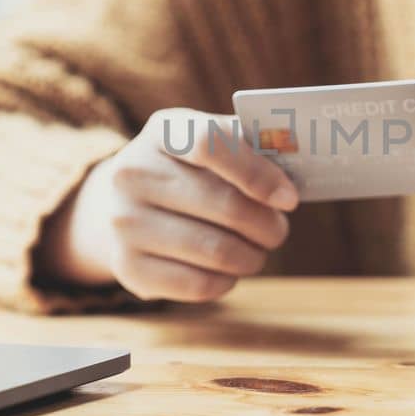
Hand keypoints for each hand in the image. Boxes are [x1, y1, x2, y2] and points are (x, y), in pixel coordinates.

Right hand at [39, 108, 297, 301]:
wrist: (121, 205)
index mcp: (162, 131)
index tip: (289, 198)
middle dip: (268, 225)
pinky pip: (199, 284)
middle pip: (225, 204)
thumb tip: (293, 165)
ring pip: (217, 251)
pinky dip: (227, 280)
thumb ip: (249, 148)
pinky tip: (229, 270)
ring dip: (252, 256)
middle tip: (278, 230)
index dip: (258, 173)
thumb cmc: (188, 171)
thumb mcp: (209, 144)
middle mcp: (133, 173)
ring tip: (257, 251)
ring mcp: (124, 222)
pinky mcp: (127, 267)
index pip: (211, 144)